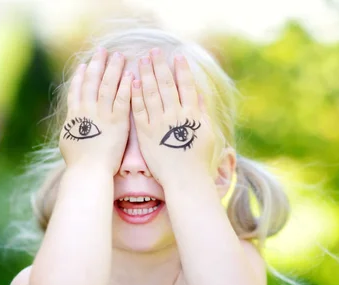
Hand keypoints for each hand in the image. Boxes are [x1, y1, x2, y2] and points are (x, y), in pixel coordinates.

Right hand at [60, 48, 132, 173]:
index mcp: (74, 116)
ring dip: (113, 68)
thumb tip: (70, 127)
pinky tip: (130, 74)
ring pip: (107, 85)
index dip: (81, 76)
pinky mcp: (117, 121)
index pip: (76, 90)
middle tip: (103, 51)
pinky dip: (125, 84)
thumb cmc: (78, 164)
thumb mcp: (68, 143)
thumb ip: (71, 130)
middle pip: (92, 82)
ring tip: (118, 56)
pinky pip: (122, 98)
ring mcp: (102, 114)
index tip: (84, 65)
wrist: (89, 171)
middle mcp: (86, 111)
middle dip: (97, 64)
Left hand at [131, 49, 215, 185]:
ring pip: (151, 94)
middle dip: (160, 66)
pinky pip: (139, 110)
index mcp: (191, 114)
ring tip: (142, 60)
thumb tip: (198, 94)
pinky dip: (136, 95)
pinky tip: (133, 82)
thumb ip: (201, 112)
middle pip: (166, 85)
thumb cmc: (198, 159)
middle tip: (154, 51)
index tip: (176, 56)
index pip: (186, 86)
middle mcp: (175, 116)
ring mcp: (159, 124)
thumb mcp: (206, 133)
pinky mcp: (146, 134)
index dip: (181, 70)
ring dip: (146, 74)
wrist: (185, 180)